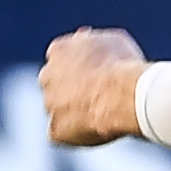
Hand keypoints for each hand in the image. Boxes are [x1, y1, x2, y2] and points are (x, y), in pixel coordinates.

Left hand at [40, 27, 146, 147]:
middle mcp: (47, 76)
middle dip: (70, 88)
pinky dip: (75, 133)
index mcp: (59, 50)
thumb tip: (84, 37)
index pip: (61, 57)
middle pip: (55, 83)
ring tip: (102, 113)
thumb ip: (92, 41)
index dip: (80, 66)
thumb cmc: (122, 65)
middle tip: (96, 94)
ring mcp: (49, 104)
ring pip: (58, 109)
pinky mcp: (55, 130)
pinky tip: (95, 129)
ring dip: (73, 111)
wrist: (123, 95)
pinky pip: (62, 133)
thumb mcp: (112, 41)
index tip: (96, 73)